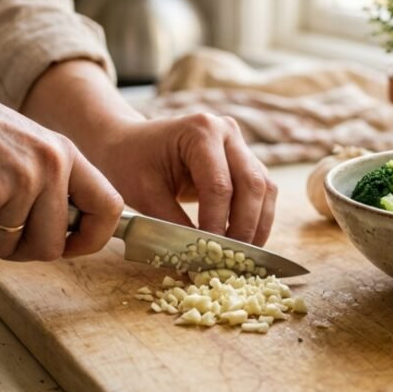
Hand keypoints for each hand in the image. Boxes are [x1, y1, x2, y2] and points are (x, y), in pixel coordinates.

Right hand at [0, 64, 123, 260]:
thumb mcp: (21, 147)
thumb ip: (46, 184)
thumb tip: (62, 239)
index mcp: (65, 153)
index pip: (110, 207)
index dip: (92, 239)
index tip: (67, 246)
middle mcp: (51, 165)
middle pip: (52, 246)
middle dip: (16, 248)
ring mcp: (21, 179)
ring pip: (9, 248)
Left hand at [92, 114, 278, 245]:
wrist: (128, 143)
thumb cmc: (131, 163)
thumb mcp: (146, 195)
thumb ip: (173, 225)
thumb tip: (197, 260)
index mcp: (200, 131)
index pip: (219, 186)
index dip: (218, 224)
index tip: (210, 255)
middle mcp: (227, 132)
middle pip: (252, 185)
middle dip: (245, 227)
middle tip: (233, 260)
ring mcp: (239, 144)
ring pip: (264, 188)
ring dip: (257, 225)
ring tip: (242, 256)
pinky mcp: (245, 160)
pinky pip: (261, 191)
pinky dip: (256, 218)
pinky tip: (244, 241)